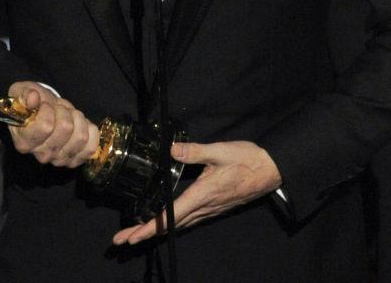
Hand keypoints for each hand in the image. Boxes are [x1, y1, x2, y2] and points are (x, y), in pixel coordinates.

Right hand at [7, 81, 98, 167]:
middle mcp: (41, 154)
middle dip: (65, 111)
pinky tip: (81, 125)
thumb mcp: (23, 92)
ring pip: (81, 137)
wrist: (46, 113)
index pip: (45, 126)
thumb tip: (33, 98)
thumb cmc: (35, 104)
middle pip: (66, 129)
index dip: (48, 109)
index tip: (45, 104)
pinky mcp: (75, 160)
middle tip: (58, 109)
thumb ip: (24, 94)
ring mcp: (59, 159)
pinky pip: (91, 147)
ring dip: (78, 119)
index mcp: (25, 141)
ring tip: (69, 116)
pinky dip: (90, 131)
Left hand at [113, 140, 281, 245]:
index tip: (130, 236)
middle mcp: (204, 207)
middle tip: (121, 240)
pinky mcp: (214, 207)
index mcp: (201, 195)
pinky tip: (166, 222)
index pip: (170, 216)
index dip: (148, 228)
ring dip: (156, 231)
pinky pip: (189, 220)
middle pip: (170, 226)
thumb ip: (194, 151)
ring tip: (136, 233)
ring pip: (179, 225)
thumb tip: (172, 149)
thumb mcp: (219, 151)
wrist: (270, 170)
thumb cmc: (246, 159)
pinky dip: (172, 224)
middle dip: (144, 234)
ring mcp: (210, 210)